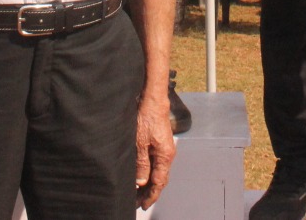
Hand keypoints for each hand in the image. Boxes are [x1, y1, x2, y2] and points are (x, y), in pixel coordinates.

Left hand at [134, 91, 176, 207]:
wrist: (153, 101)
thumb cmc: (147, 118)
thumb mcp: (140, 143)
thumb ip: (141, 164)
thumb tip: (141, 182)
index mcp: (165, 156)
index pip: (159, 182)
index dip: (151, 195)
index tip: (143, 205)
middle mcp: (168, 154)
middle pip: (160, 179)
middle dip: (150, 192)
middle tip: (138, 202)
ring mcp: (165, 149)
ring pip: (158, 172)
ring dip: (149, 183)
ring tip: (138, 192)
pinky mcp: (161, 144)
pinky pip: (157, 163)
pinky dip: (150, 172)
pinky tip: (143, 175)